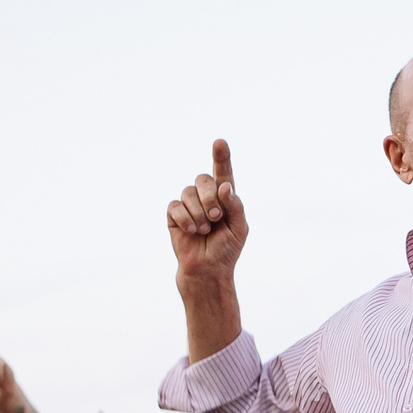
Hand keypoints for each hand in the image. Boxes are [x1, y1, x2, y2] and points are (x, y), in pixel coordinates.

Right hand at [167, 139, 247, 282]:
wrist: (208, 269)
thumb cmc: (226, 249)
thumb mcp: (239, 228)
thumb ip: (235, 206)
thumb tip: (224, 186)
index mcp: (225, 196)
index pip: (223, 172)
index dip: (221, 157)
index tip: (220, 142)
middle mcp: (206, 196)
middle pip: (203, 179)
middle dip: (210, 198)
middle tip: (216, 217)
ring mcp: (189, 203)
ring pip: (188, 192)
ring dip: (199, 213)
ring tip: (204, 230)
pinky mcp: (174, 214)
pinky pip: (176, 206)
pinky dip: (186, 219)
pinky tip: (192, 231)